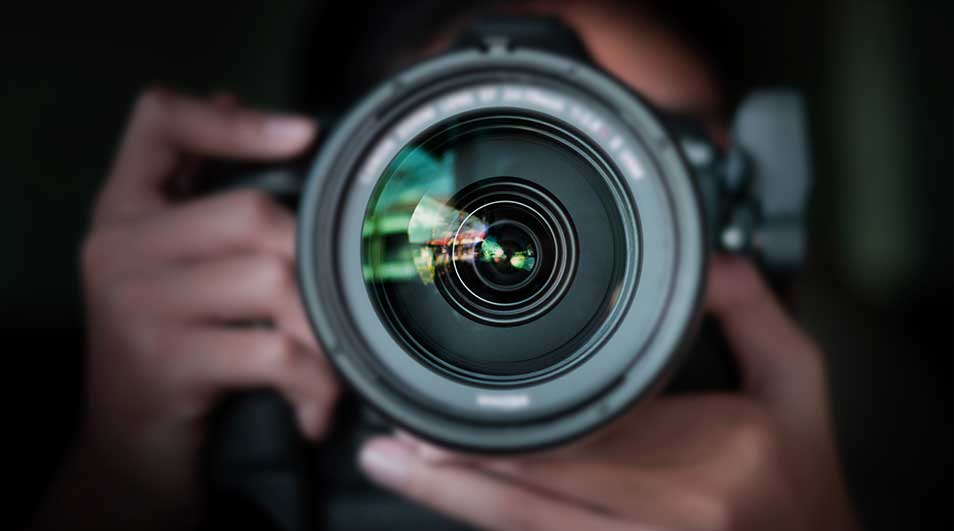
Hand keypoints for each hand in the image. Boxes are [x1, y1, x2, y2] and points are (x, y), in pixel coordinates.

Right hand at [32, 89, 339, 529]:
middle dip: (315, 259)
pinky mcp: (165, 362)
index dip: (234, 120)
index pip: (160, 122)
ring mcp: (137, 303)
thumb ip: (198, 188)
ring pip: (273, 280)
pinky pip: (274, 352)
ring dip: (323, 329)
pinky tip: (316, 405)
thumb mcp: (172, 263)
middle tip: (339, 302)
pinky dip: (313, 381)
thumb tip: (235, 103)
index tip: (304, 134)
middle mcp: (120, 246)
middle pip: (251, 211)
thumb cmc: (171, 340)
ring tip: (333, 364)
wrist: (130, 442)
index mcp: (125, 209)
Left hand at [358, 256, 856, 530]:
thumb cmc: (802, 478)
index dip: (503, 433)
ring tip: (396, 468)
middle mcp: (659, 523)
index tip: (441, 414)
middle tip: (389, 446)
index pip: (583, 439)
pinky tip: (452, 497)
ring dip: (454, 501)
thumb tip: (708, 258)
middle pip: (532, 497)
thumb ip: (751, 310)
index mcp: (699, 469)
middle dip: (454, 471)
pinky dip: (493, 520)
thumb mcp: (798, 383)